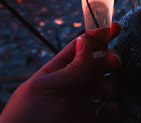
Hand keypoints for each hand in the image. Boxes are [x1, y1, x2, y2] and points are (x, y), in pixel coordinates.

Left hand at [0, 23, 121, 122]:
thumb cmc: (25, 119)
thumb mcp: (45, 89)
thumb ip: (70, 69)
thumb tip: (86, 43)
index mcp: (57, 72)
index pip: (80, 48)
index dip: (97, 36)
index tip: (115, 27)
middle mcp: (71, 86)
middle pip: (97, 65)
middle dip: (108, 59)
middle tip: (114, 61)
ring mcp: (81, 105)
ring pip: (106, 86)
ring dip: (110, 84)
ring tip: (104, 91)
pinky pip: (109, 112)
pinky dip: (114, 108)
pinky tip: (109, 109)